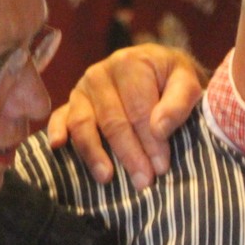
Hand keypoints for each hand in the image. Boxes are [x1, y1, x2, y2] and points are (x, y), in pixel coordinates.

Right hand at [47, 44, 206, 187]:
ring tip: (107, 177)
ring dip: (94, 153)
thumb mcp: (188, 82)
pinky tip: (58, 146)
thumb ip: (179, 103)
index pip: (138, 109)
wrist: (156, 70)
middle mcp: (99, 74)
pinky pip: (58, 118)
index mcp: (129, 64)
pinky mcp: (69, 103)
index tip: (161, 167)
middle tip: (142, 180)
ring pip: (83, 123)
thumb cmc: (171, 80)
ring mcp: (81, 89)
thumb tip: (158, 128)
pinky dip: (56, 131)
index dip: (150, 141)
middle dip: (128, 153)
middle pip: (111, 120)